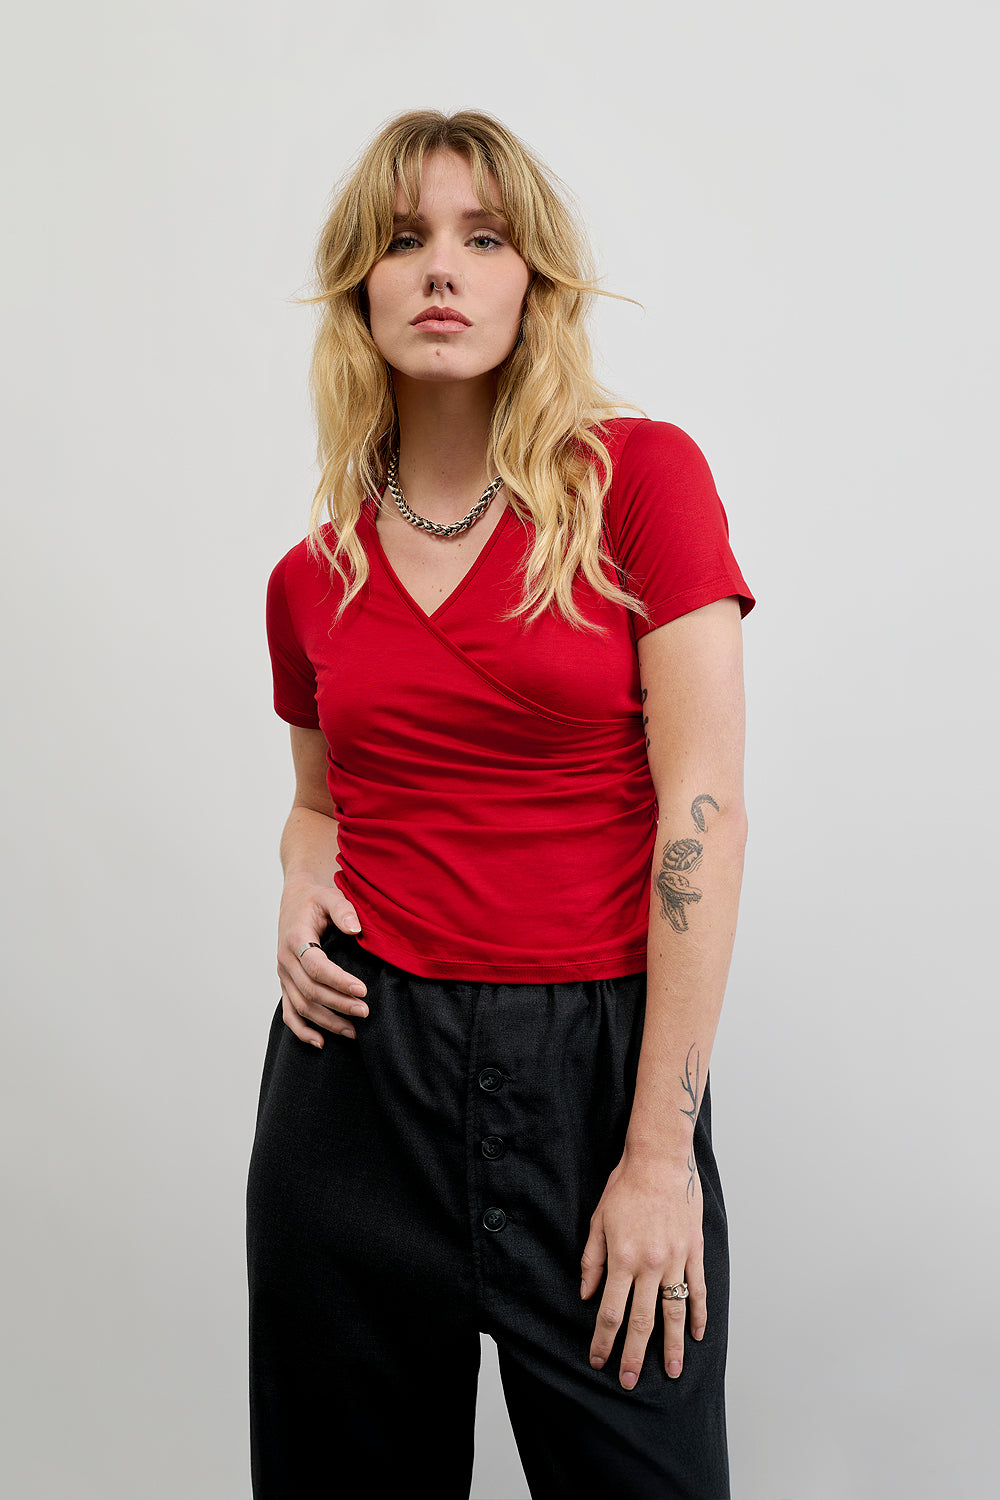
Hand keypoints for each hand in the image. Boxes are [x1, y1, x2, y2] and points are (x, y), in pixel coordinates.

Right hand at [277, 880, 368, 1048]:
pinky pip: (289, 1012)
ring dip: (326, 1022)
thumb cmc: (316, 899)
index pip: (316, 967)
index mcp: (295, 938)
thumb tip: (355, 929)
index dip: (339, 981)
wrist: (296, 900)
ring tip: (354, 1032)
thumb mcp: (330, 895)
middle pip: (310, 991)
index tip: (363, 990)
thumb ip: (343, 910)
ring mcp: (283, 975)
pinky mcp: (286, 984)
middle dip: (338, 1005)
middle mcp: (285, 960)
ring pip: (301, 1006)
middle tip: (366, 1012)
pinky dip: (302, 1030)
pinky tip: (320, 1042)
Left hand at [580, 1151, 706, 1388]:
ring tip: (672, 1372)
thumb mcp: (599, 1220)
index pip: (611, 1311)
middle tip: (629, 1381)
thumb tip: (587, 1294)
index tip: (599, 1360)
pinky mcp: (693, 1250)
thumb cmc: (626, 1186)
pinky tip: (696, 1335)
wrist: (660, 1159)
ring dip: (672, 1346)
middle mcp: (650, 1264)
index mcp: (622, 1258)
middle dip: (634, 1354)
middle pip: (642, 1320)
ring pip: (675, 1312)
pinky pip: (698, 1289)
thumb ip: (592, 1260)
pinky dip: (699, 1314)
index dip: (604, 1340)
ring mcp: (675, 1259)